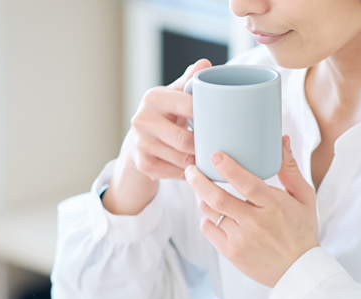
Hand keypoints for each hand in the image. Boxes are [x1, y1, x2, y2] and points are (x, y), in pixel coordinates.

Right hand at [103, 59, 212, 215]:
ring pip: (182, 159)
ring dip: (199, 162)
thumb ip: (189, 81)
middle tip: (221, 147)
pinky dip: (190, 173)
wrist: (138, 139)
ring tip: (213, 159)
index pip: (188, 106)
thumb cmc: (165, 114)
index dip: (208, 116)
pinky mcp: (144, 164)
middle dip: (204, 145)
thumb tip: (205, 64)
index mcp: (154, 98)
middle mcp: (143, 120)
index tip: (222, 122)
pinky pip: (175, 173)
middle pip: (185, 140)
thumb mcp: (174, 94)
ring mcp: (141, 144)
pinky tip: (197, 169)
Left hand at [186, 136, 319, 287]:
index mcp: (273, 206)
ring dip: (200, 196)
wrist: (298, 270)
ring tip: (198, 185)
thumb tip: (283, 140)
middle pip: (218, 198)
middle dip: (199, 180)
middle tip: (190, 168)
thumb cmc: (301, 230)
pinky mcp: (231, 252)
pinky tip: (211, 211)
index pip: (246, 183)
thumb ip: (290, 169)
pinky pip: (209, 229)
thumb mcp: (304, 197)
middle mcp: (255, 222)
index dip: (228, 168)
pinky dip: (207, 217)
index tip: (215, 155)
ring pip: (210, 213)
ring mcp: (240, 239)